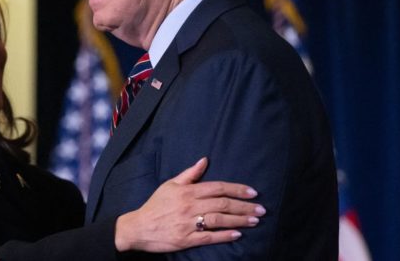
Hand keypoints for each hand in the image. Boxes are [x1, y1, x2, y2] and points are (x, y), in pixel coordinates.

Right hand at [114, 157, 264, 252]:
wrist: (138, 227)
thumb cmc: (155, 205)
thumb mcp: (170, 185)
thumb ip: (189, 174)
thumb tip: (205, 160)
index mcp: (187, 191)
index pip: (217, 188)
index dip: (237, 189)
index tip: (253, 192)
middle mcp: (190, 206)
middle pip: (222, 204)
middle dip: (244, 206)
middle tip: (261, 209)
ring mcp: (188, 224)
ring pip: (219, 220)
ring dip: (239, 220)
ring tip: (254, 221)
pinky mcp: (186, 240)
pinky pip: (209, 237)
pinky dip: (224, 235)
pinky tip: (237, 234)